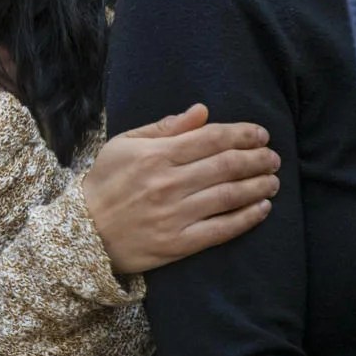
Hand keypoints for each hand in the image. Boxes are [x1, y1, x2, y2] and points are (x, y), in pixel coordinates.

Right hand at [83, 103, 278, 272]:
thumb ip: (164, 128)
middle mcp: (167, 184)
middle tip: (273, 158)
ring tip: (273, 181)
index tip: (261, 134)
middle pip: (227, 166)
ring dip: (259, 186)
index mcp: (154, 156)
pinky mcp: (178, 243)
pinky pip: (222, 229)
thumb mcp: (122, 146)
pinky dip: (248, 217)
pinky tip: (263, 208)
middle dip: (257, 159)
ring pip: (230, 195)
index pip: (211, 138)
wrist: (82, 232)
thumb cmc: (104, 184)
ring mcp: (174, 215)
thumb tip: (202, 112)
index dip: (242, 134)